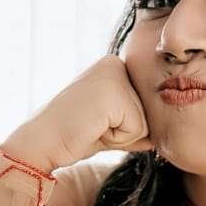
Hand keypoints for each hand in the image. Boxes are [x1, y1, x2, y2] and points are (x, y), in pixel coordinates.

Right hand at [3, 56, 154, 171]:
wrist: (42, 143)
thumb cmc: (74, 136)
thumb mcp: (112, 128)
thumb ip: (138, 125)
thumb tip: (164, 135)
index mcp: (114, 66)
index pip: (145, 105)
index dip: (124, 126)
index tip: (94, 122)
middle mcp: (115, 62)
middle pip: (149, 112)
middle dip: (124, 131)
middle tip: (92, 126)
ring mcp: (114, 74)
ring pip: (145, 122)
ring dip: (120, 136)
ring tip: (91, 127)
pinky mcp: (114, 92)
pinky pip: (137, 129)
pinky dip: (117, 139)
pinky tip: (92, 128)